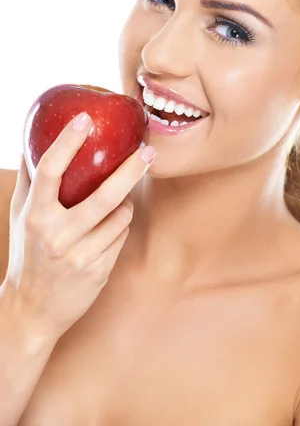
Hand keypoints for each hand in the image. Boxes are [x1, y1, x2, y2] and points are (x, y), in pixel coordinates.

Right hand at [5, 112, 154, 340]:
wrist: (32, 310)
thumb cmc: (27, 254)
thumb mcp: (21, 217)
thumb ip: (31, 181)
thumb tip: (33, 140)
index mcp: (35, 216)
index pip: (50, 170)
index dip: (68, 142)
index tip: (85, 119)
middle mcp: (57, 235)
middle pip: (105, 195)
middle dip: (131, 169)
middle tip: (148, 151)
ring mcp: (80, 255)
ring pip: (121, 215)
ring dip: (125, 203)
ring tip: (116, 202)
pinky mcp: (99, 270)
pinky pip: (122, 235)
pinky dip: (120, 225)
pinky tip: (108, 229)